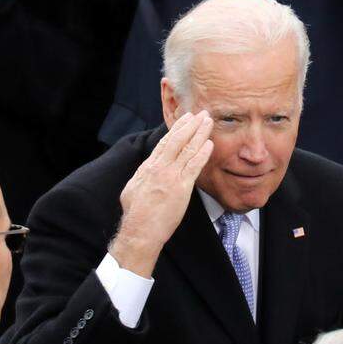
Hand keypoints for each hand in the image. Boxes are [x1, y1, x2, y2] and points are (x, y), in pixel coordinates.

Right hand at [110, 111, 213, 276]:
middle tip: (201, 113)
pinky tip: (209, 144)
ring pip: (187, 149)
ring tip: (208, 121)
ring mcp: (171, 176)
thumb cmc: (135, 214)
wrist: (140, 229)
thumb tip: (146, 172)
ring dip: (199, 133)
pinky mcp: (181, 188)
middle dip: (190, 124)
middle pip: (177, 140)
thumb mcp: (133, 189)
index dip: (176, 129)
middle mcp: (160, 168)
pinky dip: (202, 153)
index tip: (185, 119)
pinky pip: (194, 166)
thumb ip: (142, 177)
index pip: (165, 143)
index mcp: (148, 167)